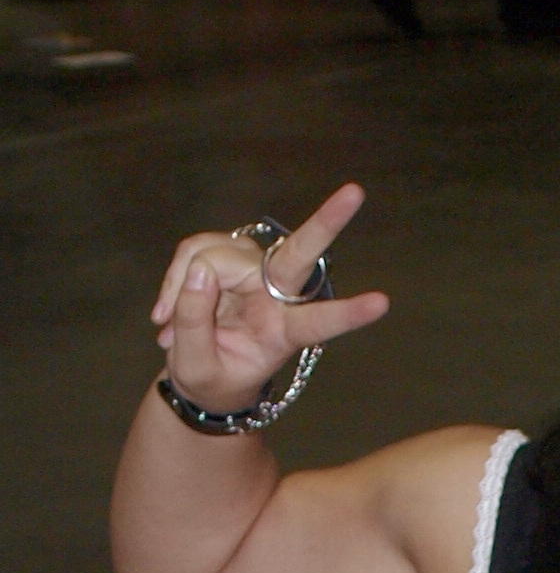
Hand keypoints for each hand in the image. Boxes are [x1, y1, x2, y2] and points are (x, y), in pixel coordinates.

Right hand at [151, 182, 389, 413]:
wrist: (199, 375)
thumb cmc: (210, 379)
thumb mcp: (195, 369)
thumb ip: (193, 324)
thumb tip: (198, 273)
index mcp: (283, 334)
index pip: (318, 322)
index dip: (347, 314)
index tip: (382, 303)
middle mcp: (276, 296)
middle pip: (299, 255)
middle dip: (325, 224)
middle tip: (355, 193)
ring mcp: (253, 273)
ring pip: (219, 253)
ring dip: (181, 282)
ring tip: (163, 322)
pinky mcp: (228, 257)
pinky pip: (196, 250)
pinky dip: (175, 277)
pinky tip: (164, 311)